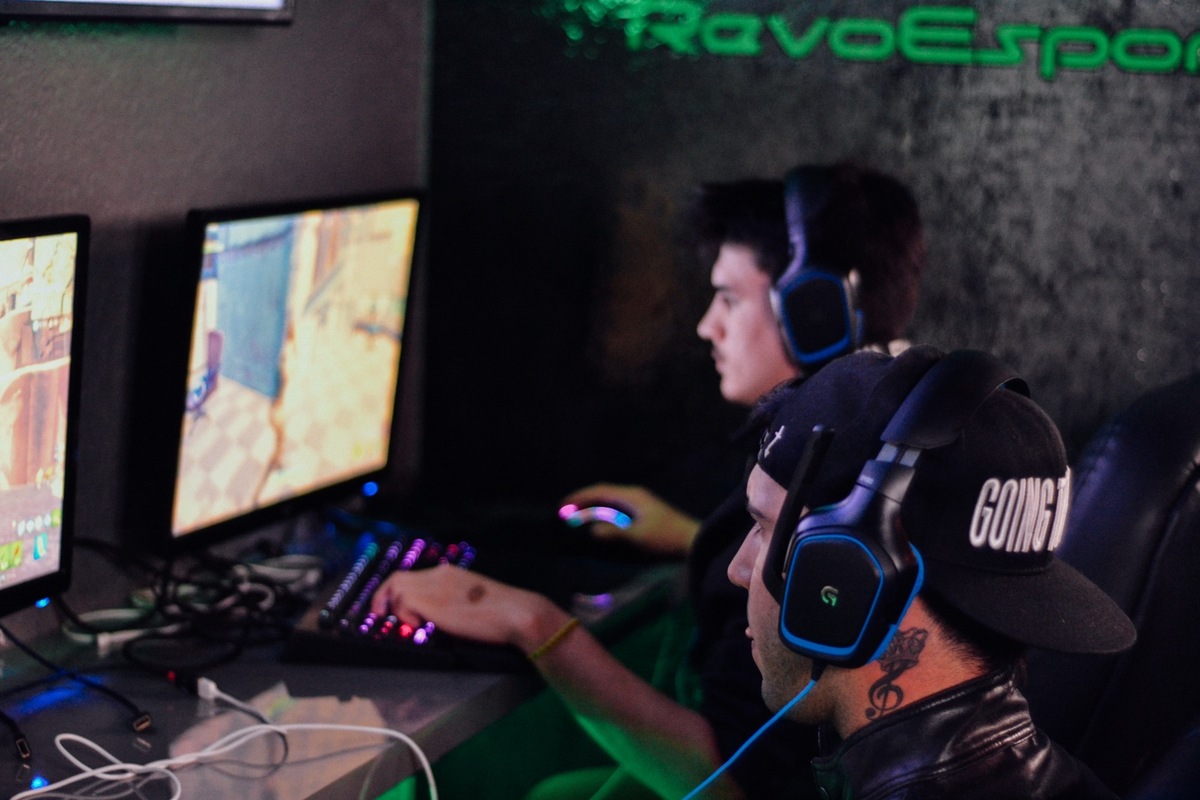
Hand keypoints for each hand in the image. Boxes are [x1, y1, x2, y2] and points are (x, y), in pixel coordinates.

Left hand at [368, 565, 563, 652]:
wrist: (517, 614)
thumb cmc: (504, 616)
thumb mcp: (476, 603)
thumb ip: (457, 604)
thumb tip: (445, 619)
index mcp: (452, 573)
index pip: (415, 576)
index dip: (399, 592)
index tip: (394, 608)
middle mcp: (441, 574)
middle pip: (399, 577)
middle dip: (383, 597)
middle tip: (379, 616)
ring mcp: (436, 585)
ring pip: (397, 586)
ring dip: (392, 606)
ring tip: (401, 624)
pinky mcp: (432, 600)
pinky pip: (403, 600)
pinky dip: (403, 614)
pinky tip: (417, 628)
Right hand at [559, 483, 699, 556]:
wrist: (694, 541)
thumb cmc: (666, 539)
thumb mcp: (638, 537)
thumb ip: (614, 534)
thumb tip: (592, 531)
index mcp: (632, 496)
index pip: (600, 491)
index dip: (580, 497)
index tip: (563, 506)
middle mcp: (635, 495)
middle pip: (603, 493)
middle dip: (584, 501)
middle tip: (566, 511)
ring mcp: (641, 503)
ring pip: (610, 500)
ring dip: (594, 507)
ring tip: (578, 516)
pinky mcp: (645, 513)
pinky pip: (617, 508)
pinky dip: (604, 513)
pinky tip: (599, 523)